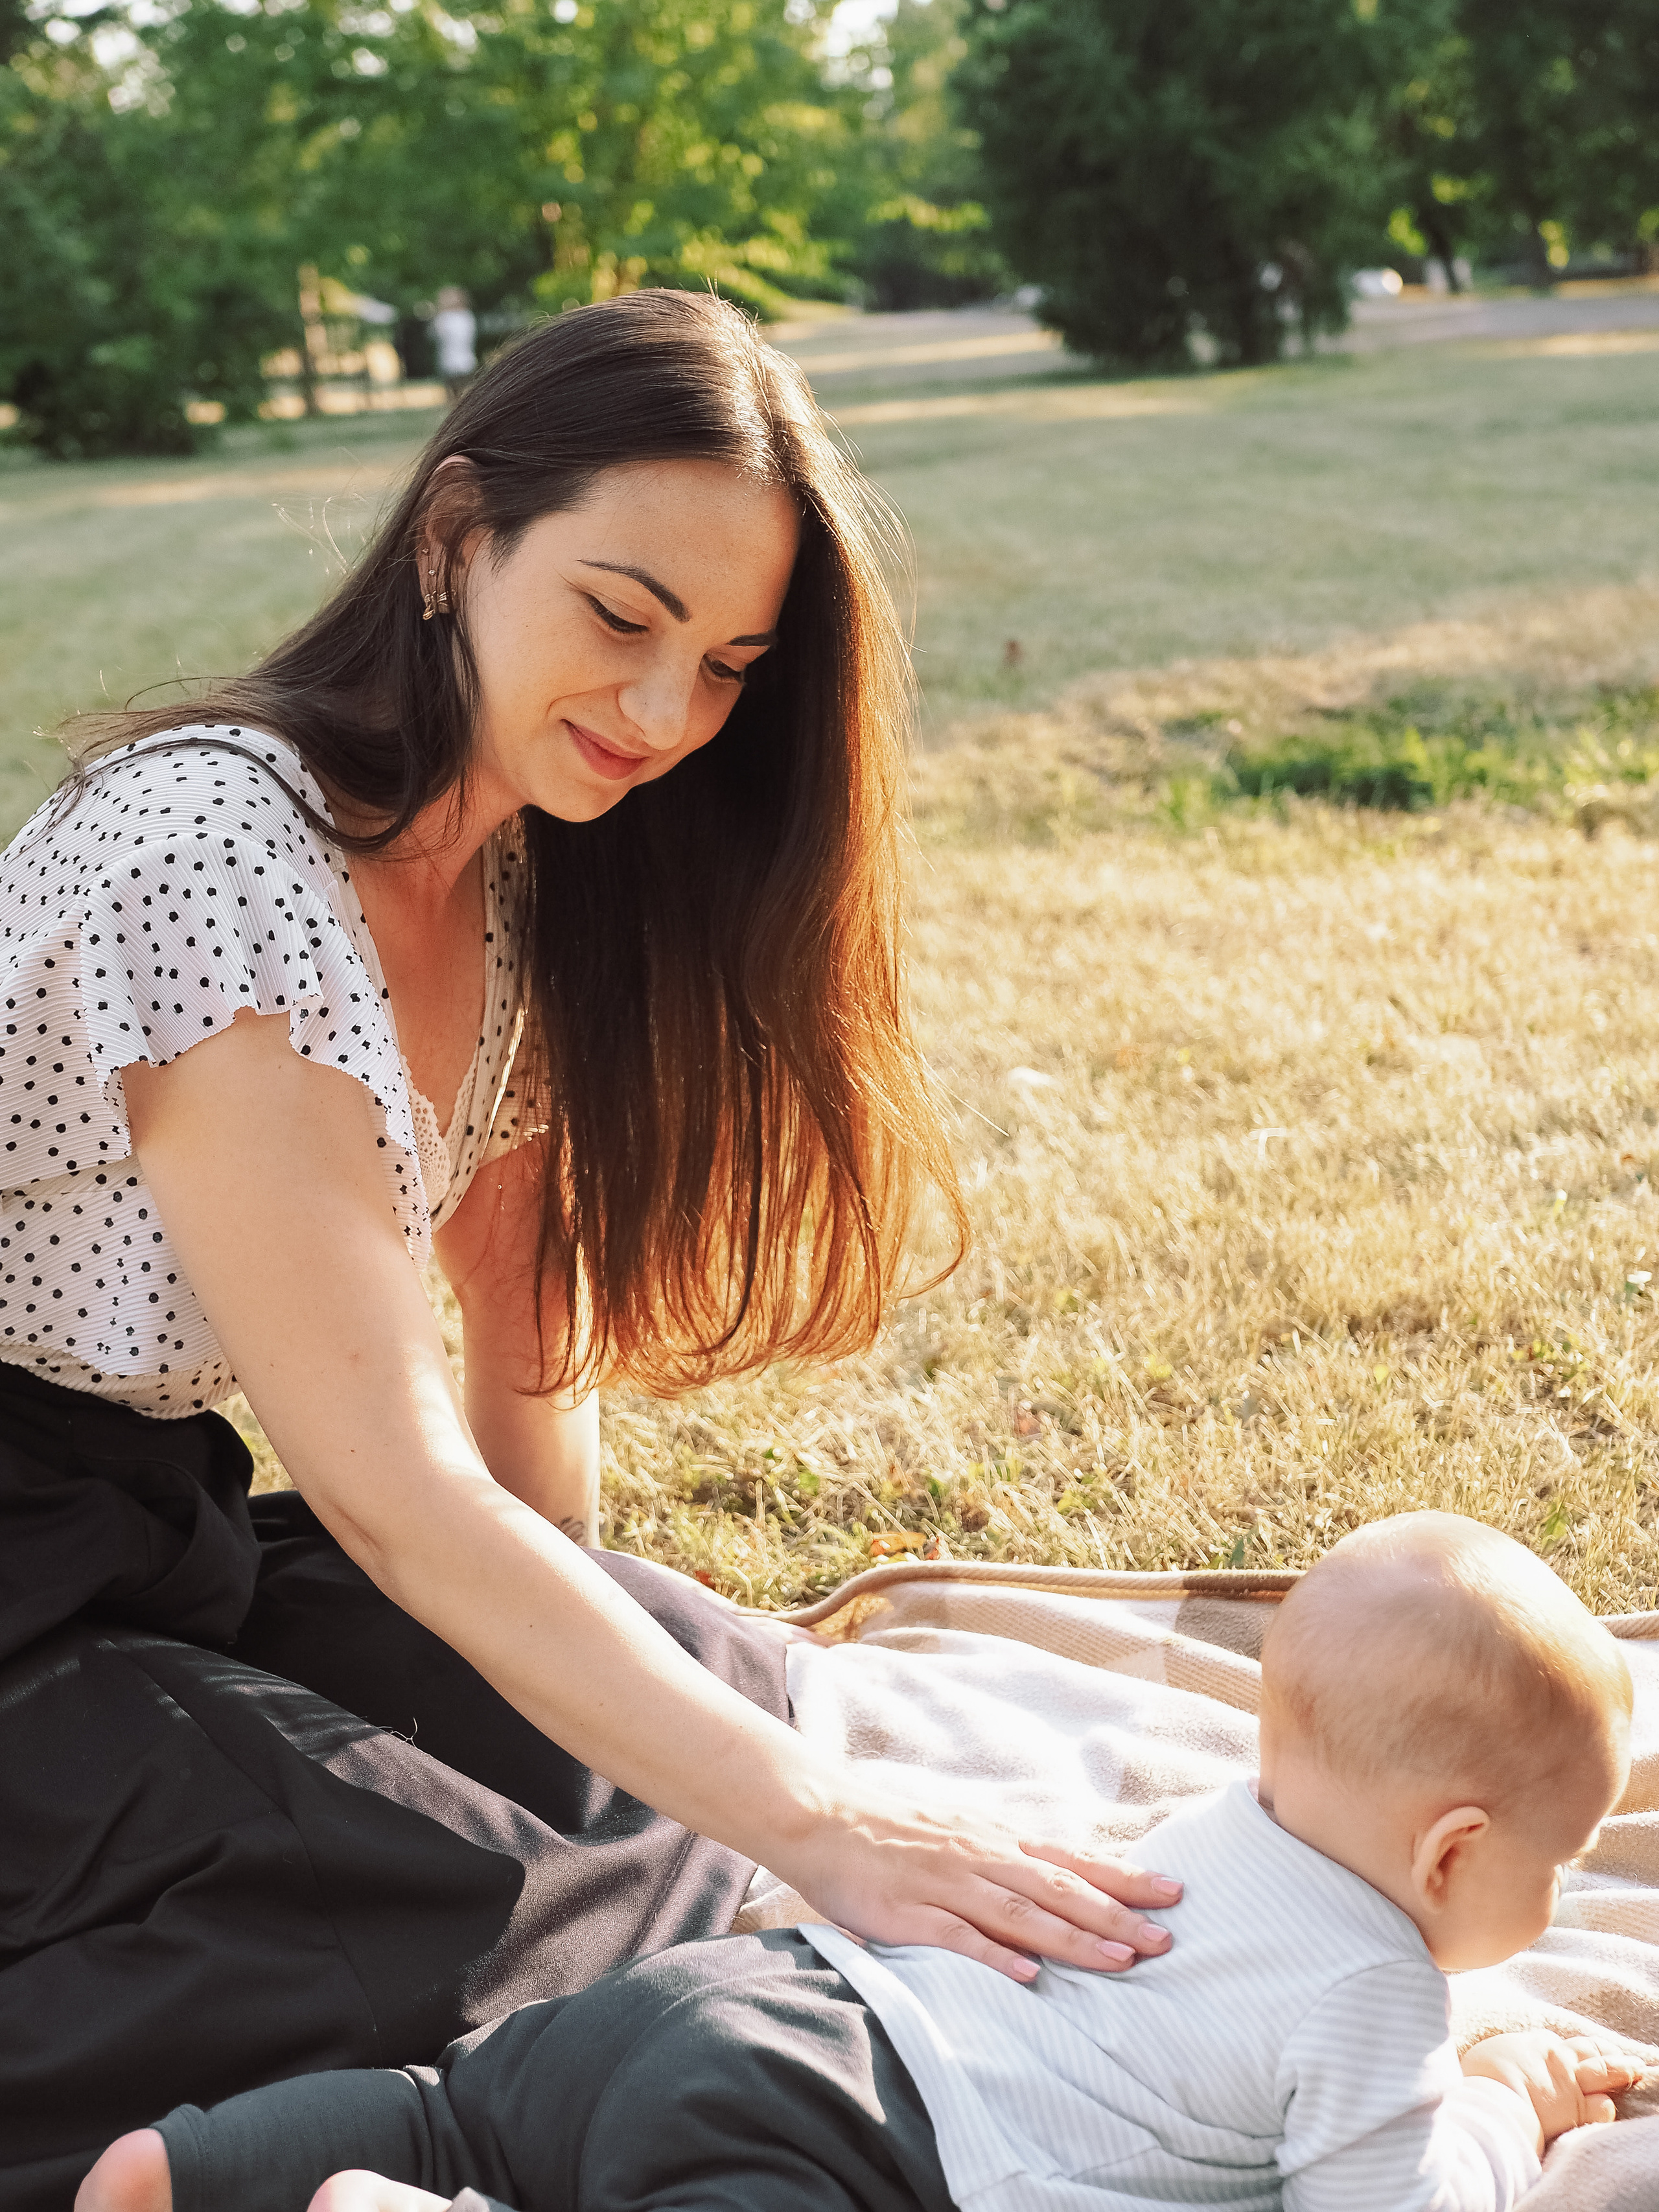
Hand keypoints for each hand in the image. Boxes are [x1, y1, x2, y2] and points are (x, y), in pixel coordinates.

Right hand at [775, 1780, 1180, 1982]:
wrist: (822, 1817)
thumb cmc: (894, 1829)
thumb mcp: (959, 1830)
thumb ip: (1005, 1856)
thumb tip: (1060, 1878)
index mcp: (993, 1837)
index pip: (1070, 1859)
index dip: (1123, 1878)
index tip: (1172, 1893)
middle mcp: (979, 1856)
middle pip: (1058, 1887)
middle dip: (1115, 1914)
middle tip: (1165, 1939)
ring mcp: (944, 1884)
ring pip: (1019, 1912)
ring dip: (1072, 1938)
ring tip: (1119, 1962)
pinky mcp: (908, 1912)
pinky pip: (957, 1936)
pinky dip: (994, 1955)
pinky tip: (1026, 1975)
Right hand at [1462, 2030, 1643, 2145]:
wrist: (1492, 2101)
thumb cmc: (1481, 2077)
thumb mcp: (1492, 2054)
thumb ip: (1507, 2055)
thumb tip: (1503, 2058)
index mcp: (1535, 2044)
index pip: (1563, 2045)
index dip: (1579, 2048)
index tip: (1589, 2050)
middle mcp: (1557, 2060)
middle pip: (1589, 2051)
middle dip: (1609, 2053)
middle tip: (1628, 2058)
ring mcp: (1570, 2084)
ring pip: (1604, 2071)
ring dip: (1621, 2070)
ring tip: (1635, 2069)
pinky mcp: (1578, 2110)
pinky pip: (1601, 2107)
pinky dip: (1606, 2106)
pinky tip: (1609, 2105)